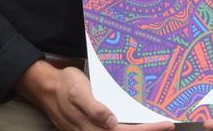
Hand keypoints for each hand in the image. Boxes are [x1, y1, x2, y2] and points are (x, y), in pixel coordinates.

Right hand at [15, 61, 173, 130]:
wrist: (46, 87)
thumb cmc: (64, 86)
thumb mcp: (79, 92)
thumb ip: (95, 109)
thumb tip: (112, 122)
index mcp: (92, 127)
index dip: (147, 130)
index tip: (165, 124)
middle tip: (167, 124)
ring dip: (137, 130)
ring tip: (154, 124)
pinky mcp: (88, 128)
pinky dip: (126, 128)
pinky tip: (133, 122)